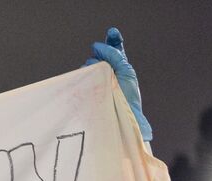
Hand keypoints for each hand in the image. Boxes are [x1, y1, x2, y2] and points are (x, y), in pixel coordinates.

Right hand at [83, 26, 152, 141]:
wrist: (122, 117)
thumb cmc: (128, 96)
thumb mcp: (125, 70)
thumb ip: (113, 55)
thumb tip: (96, 47)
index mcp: (120, 68)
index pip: (114, 49)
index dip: (112, 39)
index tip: (112, 32)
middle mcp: (108, 72)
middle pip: (100, 54)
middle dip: (101, 53)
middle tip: (106, 60)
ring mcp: (97, 81)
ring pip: (90, 63)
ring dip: (94, 64)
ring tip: (101, 76)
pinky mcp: (88, 89)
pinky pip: (83, 74)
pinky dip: (86, 72)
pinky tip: (89, 76)